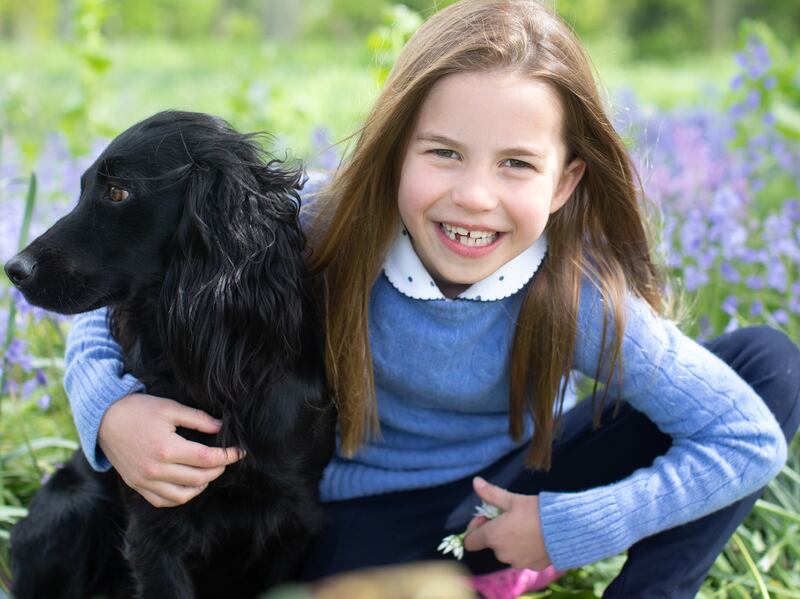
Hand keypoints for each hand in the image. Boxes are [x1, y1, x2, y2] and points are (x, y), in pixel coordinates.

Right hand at [98, 393, 243, 507]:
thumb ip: (198, 419)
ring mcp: (145, 481)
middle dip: (218, 469)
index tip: (239, 451)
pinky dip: (180, 496)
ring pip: (183, 495)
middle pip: (199, 478)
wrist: (104, 420)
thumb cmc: (138, 410)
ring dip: (201, 485)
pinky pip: (163, 501)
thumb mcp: (170, 408)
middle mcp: (155, 470)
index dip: (227, 456)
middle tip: (225, 458)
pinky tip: (189, 483)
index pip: (207, 459)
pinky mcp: (137, 486)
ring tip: (209, 472)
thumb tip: (221, 427)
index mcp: (166, 448)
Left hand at [462, 477, 551, 570]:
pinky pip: (522, 557)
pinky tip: (536, 536)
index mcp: (492, 536)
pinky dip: (525, 548)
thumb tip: (475, 482)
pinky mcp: (532, 566)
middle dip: (497, 531)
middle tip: (511, 517)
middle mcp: (501, 553)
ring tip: (526, 526)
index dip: (476, 528)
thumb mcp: (512, 499)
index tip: (488, 517)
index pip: (470, 541)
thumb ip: (491, 493)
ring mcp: (517, 562)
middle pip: (491, 543)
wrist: (566, 530)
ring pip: (507, 551)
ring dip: (511, 540)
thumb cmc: (536, 512)